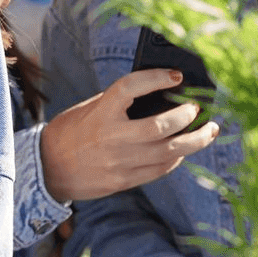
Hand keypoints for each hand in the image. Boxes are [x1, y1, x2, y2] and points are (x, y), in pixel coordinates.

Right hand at [40, 70, 218, 201]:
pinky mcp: (123, 181)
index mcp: (100, 112)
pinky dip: (176, 159)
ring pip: (168, 153)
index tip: (176, 75)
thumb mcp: (91, 109)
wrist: (48, 169)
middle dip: (186, 117)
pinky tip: (184, 150)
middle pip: (160, 127)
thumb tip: (162, 96)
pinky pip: (159, 170)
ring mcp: (119, 163)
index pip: (130, 88)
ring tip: (208, 131)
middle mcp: (111, 138)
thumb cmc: (71, 132)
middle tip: (198, 109)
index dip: (156, 78)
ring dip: (194, 141)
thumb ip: (121, 104)